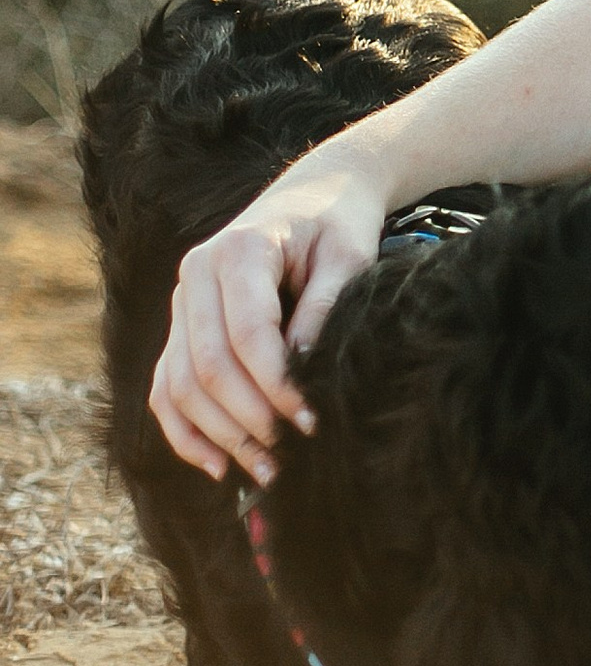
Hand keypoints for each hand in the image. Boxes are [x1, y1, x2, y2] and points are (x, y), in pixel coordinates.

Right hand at [149, 144, 389, 484]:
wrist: (315, 194)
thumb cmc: (338, 226)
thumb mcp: (348, 259)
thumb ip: (324, 310)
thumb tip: (301, 372)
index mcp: (238, 249)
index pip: (247, 334)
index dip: (277, 384)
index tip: (311, 420)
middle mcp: (197, 274)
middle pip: (209, 365)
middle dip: (248, 419)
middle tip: (290, 455)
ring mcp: (183, 301)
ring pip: (181, 384)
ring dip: (219, 436)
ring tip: (266, 471)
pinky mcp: (182, 325)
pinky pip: (167, 387)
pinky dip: (186, 431)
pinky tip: (219, 465)